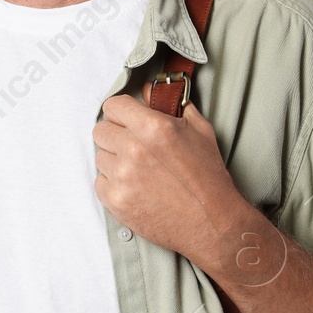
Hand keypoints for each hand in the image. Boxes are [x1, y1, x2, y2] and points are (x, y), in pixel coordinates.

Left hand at [92, 82, 265, 274]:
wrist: (212, 222)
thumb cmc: (208, 177)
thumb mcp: (199, 131)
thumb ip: (172, 106)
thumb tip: (149, 90)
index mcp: (154, 127)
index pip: (113, 106)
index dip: (120, 112)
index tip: (126, 120)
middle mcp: (134, 149)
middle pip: (101, 130)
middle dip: (115, 135)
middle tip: (133, 146)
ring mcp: (123, 177)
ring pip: (100, 157)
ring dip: (114, 161)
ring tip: (138, 171)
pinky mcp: (116, 201)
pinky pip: (100, 182)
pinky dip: (113, 184)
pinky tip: (135, 187)